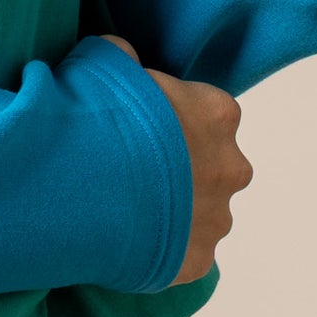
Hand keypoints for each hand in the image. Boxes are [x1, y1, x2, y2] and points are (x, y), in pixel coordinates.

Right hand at [101, 37, 250, 284]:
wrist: (84, 185)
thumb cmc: (98, 118)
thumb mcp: (104, 66)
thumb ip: (123, 59)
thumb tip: (123, 54)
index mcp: (217, 114)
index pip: (207, 113)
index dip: (172, 120)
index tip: (141, 128)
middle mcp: (231, 167)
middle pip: (213, 165)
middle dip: (183, 169)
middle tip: (133, 172)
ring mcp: (217, 219)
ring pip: (202, 213)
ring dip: (174, 212)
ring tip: (126, 210)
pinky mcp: (198, 261)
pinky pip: (184, 255)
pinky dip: (162, 251)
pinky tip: (128, 241)